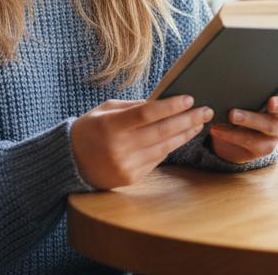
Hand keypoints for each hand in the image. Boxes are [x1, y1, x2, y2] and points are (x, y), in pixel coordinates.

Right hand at [71, 95, 213, 188]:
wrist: (71, 161)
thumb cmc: (90, 129)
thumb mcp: (105, 110)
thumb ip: (133, 107)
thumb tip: (163, 102)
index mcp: (111, 126)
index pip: (147, 114)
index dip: (171, 106)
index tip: (190, 99)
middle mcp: (119, 147)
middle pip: (162, 131)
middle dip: (187, 120)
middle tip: (206, 111)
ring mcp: (126, 165)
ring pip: (164, 147)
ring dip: (184, 134)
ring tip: (199, 123)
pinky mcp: (131, 178)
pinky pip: (157, 159)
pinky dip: (170, 147)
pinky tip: (180, 136)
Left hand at [209, 71, 277, 163]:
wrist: (228, 141)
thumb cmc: (236, 110)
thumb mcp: (240, 96)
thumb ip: (242, 86)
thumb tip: (228, 70)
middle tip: (270, 102)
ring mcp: (274, 132)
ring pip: (270, 126)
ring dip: (250, 119)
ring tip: (232, 115)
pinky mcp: (263, 147)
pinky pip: (251, 141)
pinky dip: (233, 134)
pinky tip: (219, 128)